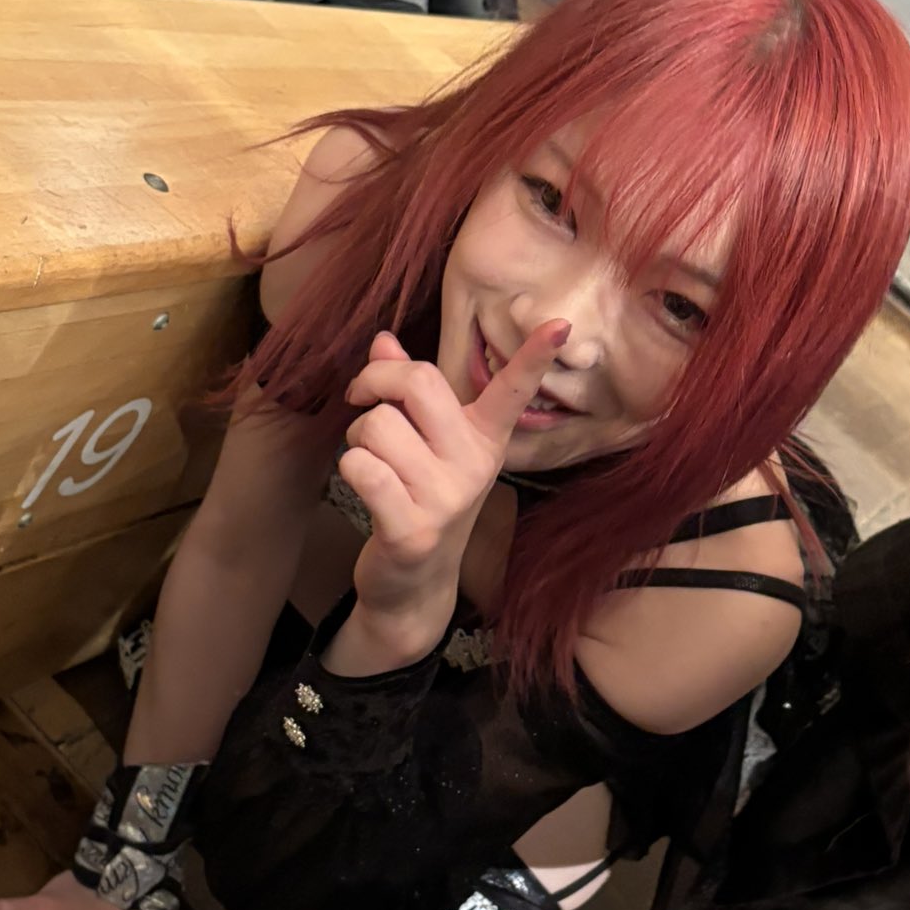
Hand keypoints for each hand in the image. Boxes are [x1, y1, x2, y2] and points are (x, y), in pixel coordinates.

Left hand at [340, 320, 569, 637]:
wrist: (413, 584)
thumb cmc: (417, 497)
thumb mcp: (422, 442)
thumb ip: (405, 389)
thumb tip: (383, 341)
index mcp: (484, 438)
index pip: (513, 392)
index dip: (535, 358)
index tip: (561, 325)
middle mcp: (474, 465)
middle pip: (417, 383)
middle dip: (374, 382)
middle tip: (362, 398)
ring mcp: (447, 500)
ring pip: (376, 425)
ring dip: (357, 438)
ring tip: (372, 463)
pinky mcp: (412, 530)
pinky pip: (361, 468)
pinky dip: (349, 469)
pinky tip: (364, 489)